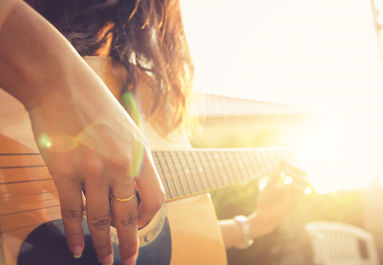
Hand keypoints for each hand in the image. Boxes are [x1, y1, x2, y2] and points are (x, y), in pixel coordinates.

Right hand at [0, 3, 163, 263]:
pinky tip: (76, 248)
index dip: (149, 218)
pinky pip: (72, 212)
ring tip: (104, 260)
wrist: (60, 83)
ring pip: (101, 219)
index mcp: (140, 154)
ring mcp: (92, 169)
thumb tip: (131, 190)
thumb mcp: (127, 129)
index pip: (155, 198)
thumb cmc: (95, 106)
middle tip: (128, 260)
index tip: (140, 226)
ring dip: (103, 245)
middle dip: (130, 243)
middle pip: (130, 215)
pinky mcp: (64, 172)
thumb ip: (132, 160)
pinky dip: (75, 234)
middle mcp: (120, 164)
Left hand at [248, 161, 307, 238]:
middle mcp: (295, 191)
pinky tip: (286, 181)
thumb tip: (279, 167)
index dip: (293, 166)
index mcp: (290, 187)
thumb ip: (275, 178)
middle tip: (286, 165)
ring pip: (306, 182)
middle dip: (297, 168)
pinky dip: (295, 184)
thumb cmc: (265, 203)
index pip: (299, 173)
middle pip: (306, 176)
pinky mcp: (293, 203)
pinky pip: (300, 192)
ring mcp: (295, 197)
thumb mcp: (269, 187)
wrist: (261, 217)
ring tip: (286, 172)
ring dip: (297, 175)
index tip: (282, 161)